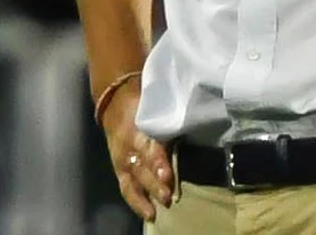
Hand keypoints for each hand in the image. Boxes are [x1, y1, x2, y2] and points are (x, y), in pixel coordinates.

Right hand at [101, 79, 172, 220]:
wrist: (114, 101)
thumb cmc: (144, 104)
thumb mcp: (156, 106)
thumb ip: (172, 121)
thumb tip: (200, 127)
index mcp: (141, 125)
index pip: (149, 145)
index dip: (157, 161)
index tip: (167, 175)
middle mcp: (130, 143)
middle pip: (141, 165)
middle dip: (153, 181)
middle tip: (167, 195)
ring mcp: (123, 157)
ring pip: (134, 177)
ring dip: (147, 192)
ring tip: (159, 208)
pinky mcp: (119, 167)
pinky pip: (126, 187)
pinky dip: (136, 201)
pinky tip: (149, 215)